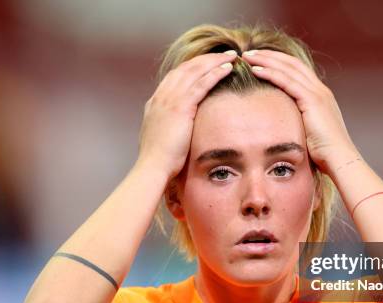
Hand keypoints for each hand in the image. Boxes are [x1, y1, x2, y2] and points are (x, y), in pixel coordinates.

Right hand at [136, 51, 237, 178]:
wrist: (152, 167)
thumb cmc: (159, 162)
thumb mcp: (162, 140)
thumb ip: (169, 130)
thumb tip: (179, 133)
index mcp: (155, 104)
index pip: (175, 78)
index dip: (192, 69)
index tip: (207, 64)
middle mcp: (161, 97)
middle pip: (185, 69)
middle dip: (205, 59)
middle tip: (223, 54)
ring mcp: (169, 100)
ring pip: (194, 72)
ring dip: (213, 61)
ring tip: (230, 56)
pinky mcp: (180, 107)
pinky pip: (201, 84)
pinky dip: (215, 73)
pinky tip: (228, 68)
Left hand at [241, 49, 359, 173]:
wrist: (339, 159)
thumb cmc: (324, 154)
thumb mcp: (310, 134)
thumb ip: (299, 125)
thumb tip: (284, 130)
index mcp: (321, 96)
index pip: (298, 71)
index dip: (278, 62)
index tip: (260, 60)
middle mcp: (321, 90)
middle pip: (292, 63)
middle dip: (269, 55)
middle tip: (249, 52)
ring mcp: (318, 93)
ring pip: (288, 68)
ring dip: (266, 60)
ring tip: (247, 56)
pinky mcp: (312, 100)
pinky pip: (287, 81)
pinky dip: (270, 73)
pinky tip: (255, 70)